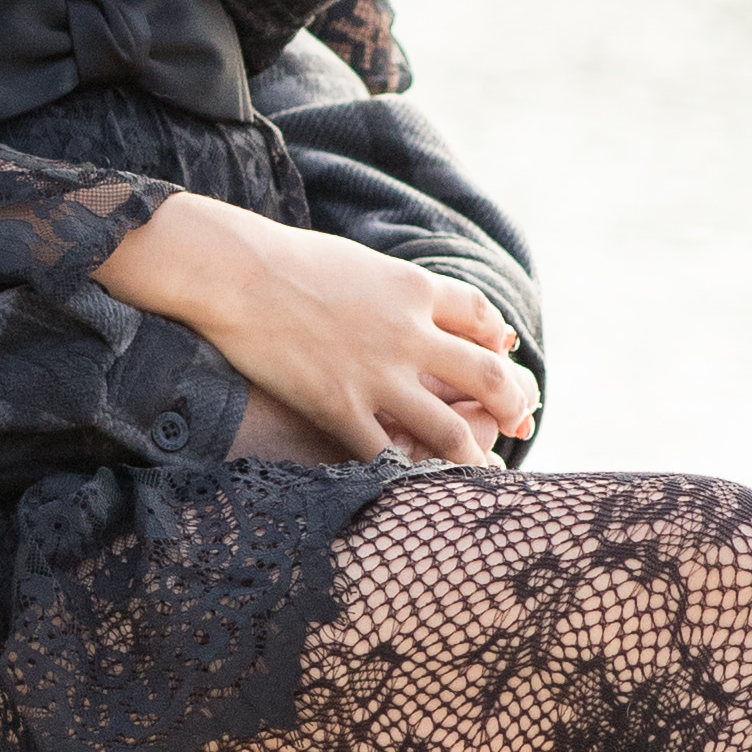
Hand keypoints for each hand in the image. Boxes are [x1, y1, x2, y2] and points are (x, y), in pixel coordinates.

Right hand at [102, 189, 537, 465]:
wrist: (233, 271)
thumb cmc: (285, 261)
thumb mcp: (359, 261)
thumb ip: (396, 287)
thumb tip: (423, 300)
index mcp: (414, 289)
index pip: (483, 321)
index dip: (499, 343)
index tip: (502, 358)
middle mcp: (408, 333)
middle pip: (488, 376)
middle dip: (512, 403)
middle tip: (518, 421)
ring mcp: (377, 374)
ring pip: (450, 430)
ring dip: (475, 458)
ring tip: (485, 474)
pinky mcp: (339, 406)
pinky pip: (386, 455)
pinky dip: (410, 477)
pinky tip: (418, 490)